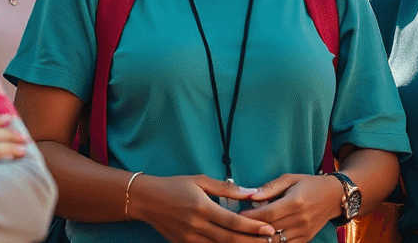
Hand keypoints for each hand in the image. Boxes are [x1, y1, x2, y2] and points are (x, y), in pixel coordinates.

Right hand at [128, 173, 277, 242]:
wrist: (146, 200)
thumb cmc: (174, 186)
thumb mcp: (200, 181)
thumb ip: (226, 188)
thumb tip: (251, 192)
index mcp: (202, 207)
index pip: (233, 221)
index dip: (252, 227)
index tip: (269, 229)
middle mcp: (196, 226)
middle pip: (230, 239)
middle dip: (252, 242)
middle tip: (271, 241)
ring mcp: (190, 239)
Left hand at [243, 174, 344, 242]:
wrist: (334, 197)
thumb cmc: (310, 185)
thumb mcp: (290, 179)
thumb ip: (269, 188)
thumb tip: (250, 196)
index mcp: (295, 202)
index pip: (268, 213)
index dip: (251, 216)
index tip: (239, 215)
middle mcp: (300, 219)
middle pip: (270, 228)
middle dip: (252, 228)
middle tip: (239, 225)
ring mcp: (303, 232)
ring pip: (277, 241)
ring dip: (261, 238)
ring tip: (249, 232)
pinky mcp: (305, 239)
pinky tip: (264, 237)